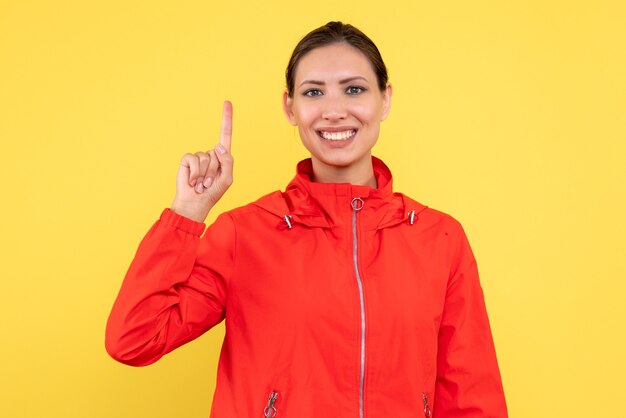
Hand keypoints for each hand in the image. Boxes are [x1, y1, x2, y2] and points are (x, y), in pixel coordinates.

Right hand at [170, 101, 233, 221]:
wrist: (195, 203)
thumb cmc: (212, 193)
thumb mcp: (227, 179)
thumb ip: (227, 161)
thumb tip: (217, 146)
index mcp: (222, 157)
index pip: (225, 134)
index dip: (226, 118)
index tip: (227, 102)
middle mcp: (210, 154)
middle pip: (216, 153)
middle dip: (214, 170)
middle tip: (210, 183)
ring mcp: (198, 157)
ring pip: (205, 158)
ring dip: (204, 174)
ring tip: (202, 183)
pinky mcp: (187, 160)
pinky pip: (193, 159)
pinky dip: (195, 172)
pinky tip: (193, 182)